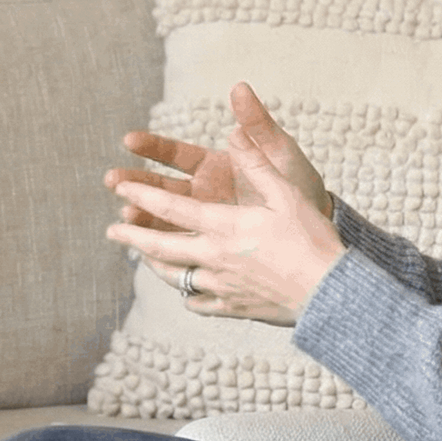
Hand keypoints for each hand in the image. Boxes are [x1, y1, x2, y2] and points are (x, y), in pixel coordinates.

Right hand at [106, 82, 330, 229]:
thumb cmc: (299, 187)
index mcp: (214, 167)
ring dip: (142, 216)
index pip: (175, 154)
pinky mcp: (209, 247)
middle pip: (161, 187)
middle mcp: (202, 193)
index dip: (151, 146)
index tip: (128, 140)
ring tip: (125, 216)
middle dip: (135, 184)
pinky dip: (162, 247)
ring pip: (164, 218)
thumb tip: (240, 88)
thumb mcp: (279, 154)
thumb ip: (257, 124)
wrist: (317, 231)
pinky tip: (145, 250)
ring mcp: (203, 221)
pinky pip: (180, 246)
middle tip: (113, 181)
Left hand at [106, 124, 345, 326]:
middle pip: (160, 248)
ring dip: (154, 265)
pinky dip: (189, 295)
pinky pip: (200, 302)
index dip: (141, 196)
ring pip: (175, 277)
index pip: (170, 209)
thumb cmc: (312, 238)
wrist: (330, 293)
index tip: (119, 188)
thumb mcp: (286, 193)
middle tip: (112, 230)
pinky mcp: (233, 307)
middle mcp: (214, 257)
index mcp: (223, 226)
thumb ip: (256, 163)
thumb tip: (233, 132)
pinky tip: (187, 291)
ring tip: (143, 258)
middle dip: (132, 236)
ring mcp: (221, 286)